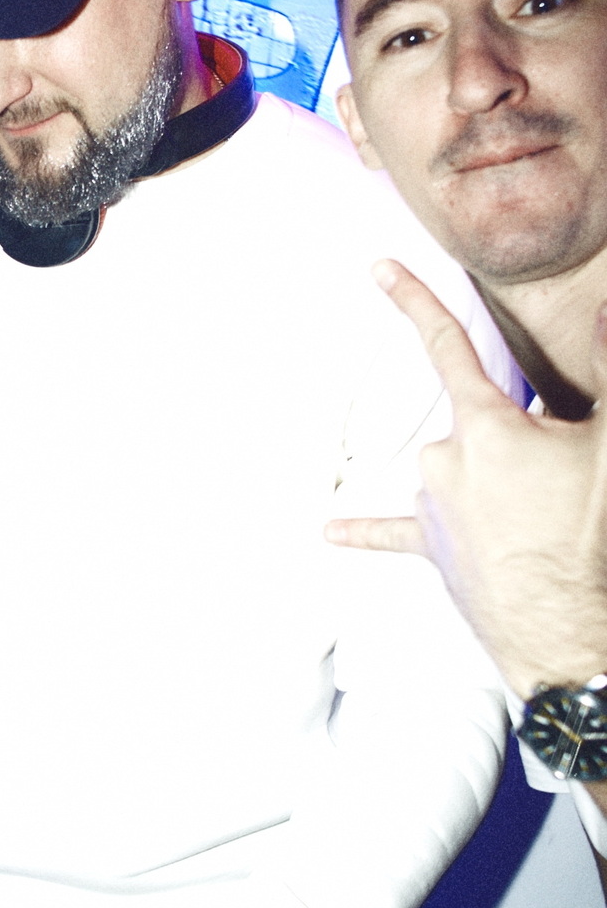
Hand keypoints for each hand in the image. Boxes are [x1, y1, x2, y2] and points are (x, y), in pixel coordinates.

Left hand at [324, 260, 606, 698]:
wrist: (575, 638)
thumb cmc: (593, 540)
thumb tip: (604, 307)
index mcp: (486, 429)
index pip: (447, 346)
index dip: (415, 301)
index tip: (379, 269)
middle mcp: (445, 462)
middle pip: (471, 421)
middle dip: (516, 436)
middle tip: (565, 475)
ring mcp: (434, 510)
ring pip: (453, 468)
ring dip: (490, 478)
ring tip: (546, 515)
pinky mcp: (433, 552)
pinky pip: (394, 532)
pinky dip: (365, 530)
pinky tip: (328, 532)